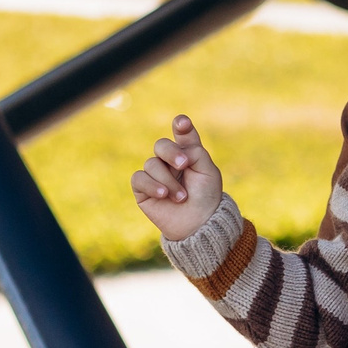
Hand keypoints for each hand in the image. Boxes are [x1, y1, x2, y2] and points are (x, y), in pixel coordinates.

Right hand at [130, 114, 223, 240]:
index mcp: (187, 153)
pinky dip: (152, 186)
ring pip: (152, 164)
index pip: (182, 134)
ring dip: (168, 181)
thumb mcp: (208, 172)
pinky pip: (139, 178)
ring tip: (181, 197)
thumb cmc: (206, 197)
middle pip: (161, 145)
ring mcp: (155, 174)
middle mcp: (169, 161)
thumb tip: (177, 149)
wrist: (198, 224)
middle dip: (171, 152)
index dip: (181, 126)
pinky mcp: (142, 189)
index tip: (182, 123)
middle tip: (184, 164)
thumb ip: (195, 152)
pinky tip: (163, 195)